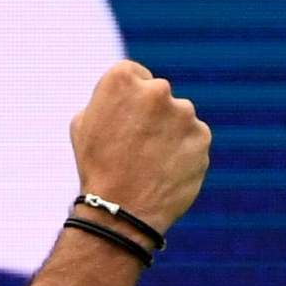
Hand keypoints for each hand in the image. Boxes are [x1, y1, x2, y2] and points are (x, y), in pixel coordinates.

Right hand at [68, 59, 210, 233]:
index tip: (123, 121)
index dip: (128, 99)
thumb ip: (109, 99)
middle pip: (159, 94)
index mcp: (122, 79)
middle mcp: (157, 89)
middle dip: (151, 114)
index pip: (134, 75)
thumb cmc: (96, 166)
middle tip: (136, 145)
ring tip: (150, 163)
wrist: (120, 210)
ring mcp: (184, 113)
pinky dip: (183, 152)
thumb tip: (127, 95)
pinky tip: (165, 170)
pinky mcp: (202, 136)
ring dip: (169, 133)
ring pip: (179, 117)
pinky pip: (193, 138)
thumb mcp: (83, 123)